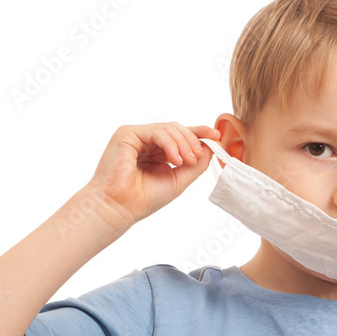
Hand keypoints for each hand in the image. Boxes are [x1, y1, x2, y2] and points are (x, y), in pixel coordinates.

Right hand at [86, 123, 219, 231]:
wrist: (120, 207)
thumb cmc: (143, 198)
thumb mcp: (179, 180)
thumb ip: (195, 164)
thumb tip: (211, 147)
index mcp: (157, 152)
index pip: (180, 136)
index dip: (199, 133)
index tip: (216, 136)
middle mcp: (146, 142)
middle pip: (176, 129)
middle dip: (192, 141)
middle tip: (196, 157)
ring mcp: (136, 137)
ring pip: (168, 128)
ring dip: (183, 143)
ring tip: (185, 161)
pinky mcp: (127, 134)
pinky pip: (156, 131)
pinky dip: (170, 143)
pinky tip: (175, 159)